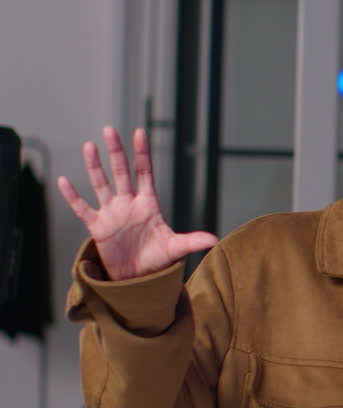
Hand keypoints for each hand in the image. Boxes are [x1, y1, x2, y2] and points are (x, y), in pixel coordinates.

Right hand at [57, 126, 217, 280]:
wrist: (137, 276)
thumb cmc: (157, 258)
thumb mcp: (175, 248)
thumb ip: (192, 241)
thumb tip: (214, 239)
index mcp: (148, 204)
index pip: (145, 173)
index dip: (142, 154)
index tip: (139, 132)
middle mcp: (128, 203)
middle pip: (121, 172)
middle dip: (117, 152)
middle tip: (110, 130)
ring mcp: (111, 213)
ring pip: (101, 184)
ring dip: (95, 166)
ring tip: (89, 146)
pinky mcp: (97, 226)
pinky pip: (82, 208)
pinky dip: (72, 196)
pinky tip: (63, 181)